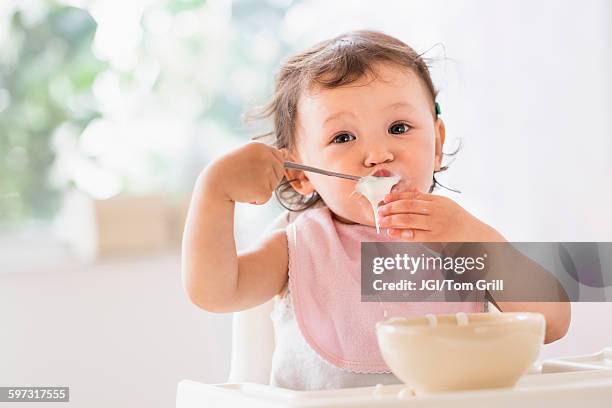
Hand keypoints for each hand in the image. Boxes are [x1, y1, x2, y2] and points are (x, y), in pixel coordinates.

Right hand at [203, 141, 286, 204]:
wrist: (213, 184)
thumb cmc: (228, 170)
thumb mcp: (246, 156)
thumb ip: (265, 155)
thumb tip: (286, 153)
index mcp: (260, 147)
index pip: (279, 157)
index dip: (269, 167)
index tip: (256, 170)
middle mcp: (265, 157)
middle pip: (279, 172)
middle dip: (267, 179)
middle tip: (247, 179)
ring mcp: (265, 173)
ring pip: (273, 186)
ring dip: (261, 189)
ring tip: (243, 185)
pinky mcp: (264, 189)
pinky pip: (266, 198)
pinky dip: (256, 200)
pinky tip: (243, 193)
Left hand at [376, 188, 504, 241]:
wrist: (477, 237)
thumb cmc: (459, 222)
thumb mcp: (446, 205)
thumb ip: (427, 199)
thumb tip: (411, 190)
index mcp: (439, 201)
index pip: (413, 197)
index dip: (397, 197)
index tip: (385, 199)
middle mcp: (437, 211)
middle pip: (409, 206)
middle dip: (392, 207)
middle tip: (380, 210)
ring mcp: (436, 225)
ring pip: (409, 220)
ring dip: (392, 219)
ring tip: (381, 220)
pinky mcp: (436, 239)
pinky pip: (414, 235)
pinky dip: (401, 233)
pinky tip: (391, 232)